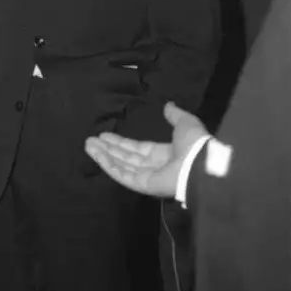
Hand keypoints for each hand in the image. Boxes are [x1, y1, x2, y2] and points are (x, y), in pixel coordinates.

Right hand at [84, 102, 207, 197]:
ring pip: (121, 166)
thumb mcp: (185, 123)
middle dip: (108, 149)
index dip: (121, 142)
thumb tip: (167, 105)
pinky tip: (97, 156)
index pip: (137, 148)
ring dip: (103, 156)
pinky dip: (109, 166)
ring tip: (88, 146)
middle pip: (126, 157)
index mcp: (164, 154)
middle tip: (91, 140)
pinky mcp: (143, 185)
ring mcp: (148, 177)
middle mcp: (154, 166)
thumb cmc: (194, 144)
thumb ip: (174, 115)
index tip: (105, 136)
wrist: (202, 164)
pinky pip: (123, 175)